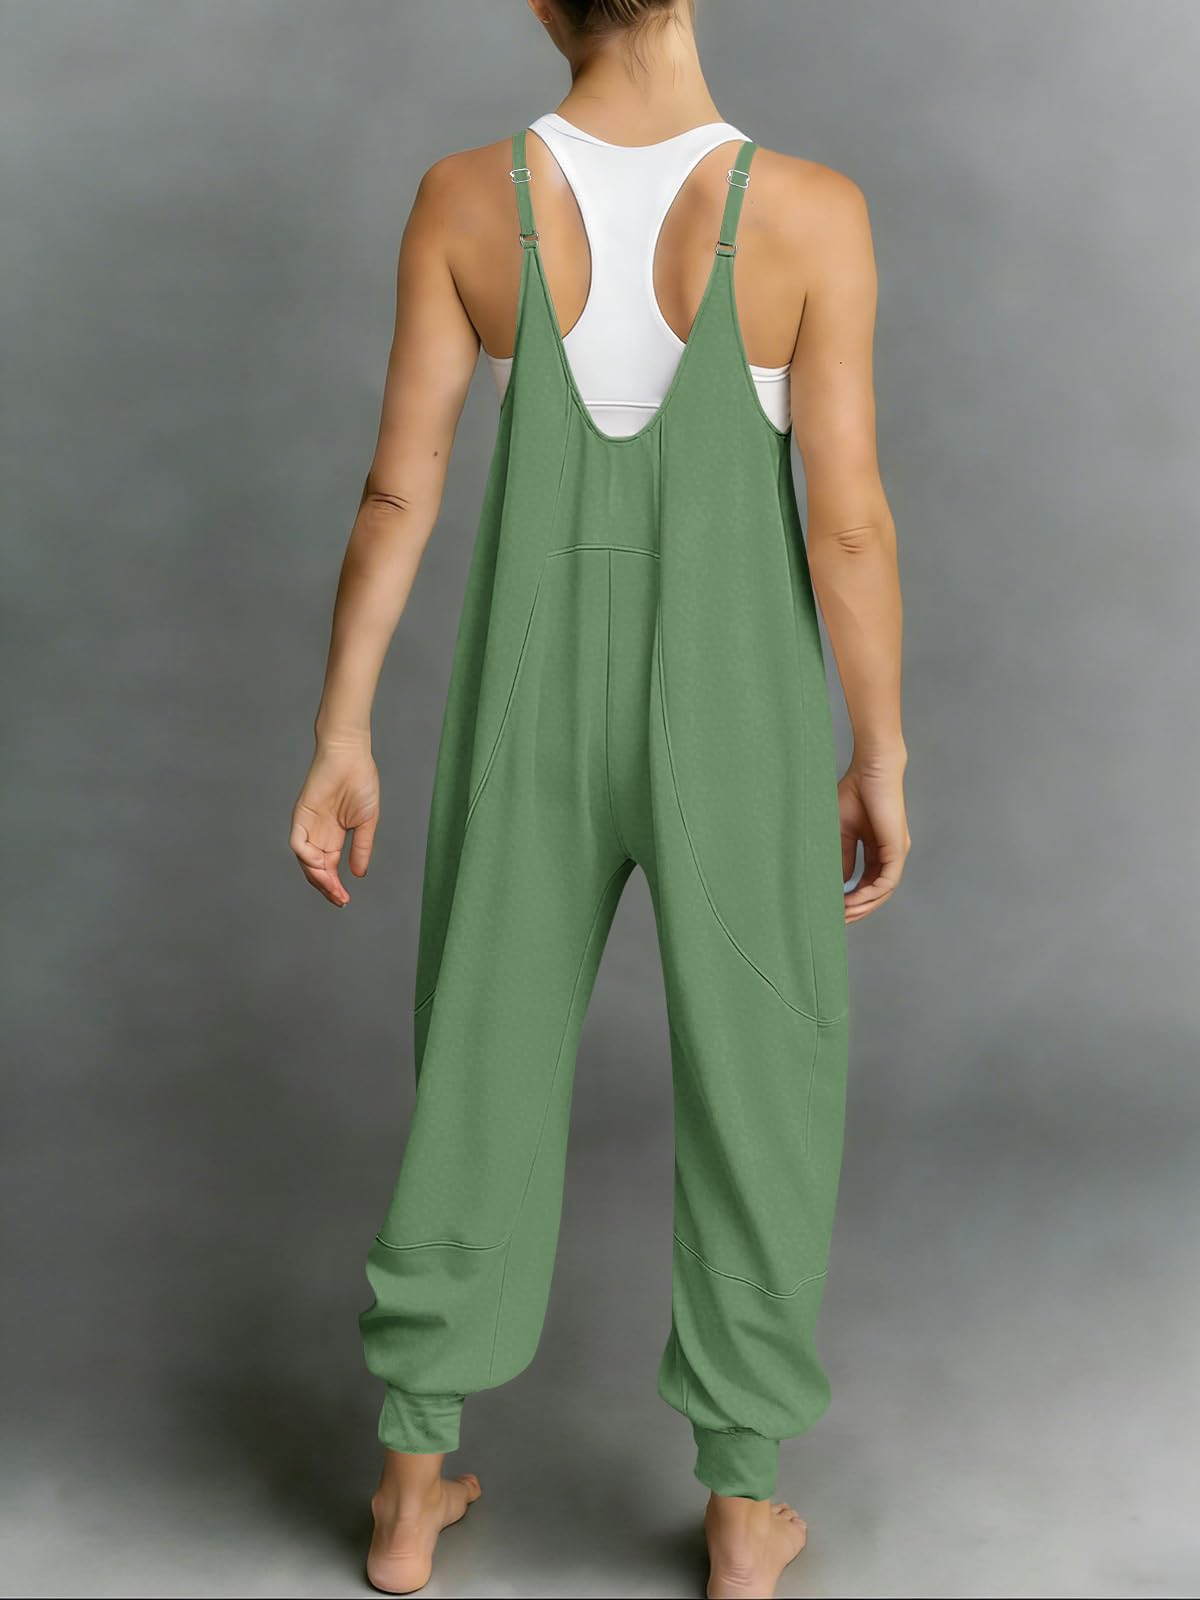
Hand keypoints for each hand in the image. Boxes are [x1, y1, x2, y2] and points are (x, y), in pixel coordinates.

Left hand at [289, 739, 379, 906]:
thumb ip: (362, 848)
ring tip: (331, 888)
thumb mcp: (366, 822)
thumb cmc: (361, 781)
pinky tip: (320, 865)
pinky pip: (298, 843)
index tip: (345, 900)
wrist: (351, 755)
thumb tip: (358, 874)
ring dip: (317, 877)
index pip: (330, 868)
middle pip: (316, 869)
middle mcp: (318, 834)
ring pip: (305, 861)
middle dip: (326, 888)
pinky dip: (306, 857)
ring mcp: (308, 825)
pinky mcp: (301, 815)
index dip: (335, 886)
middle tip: (339, 900)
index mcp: (333, 836)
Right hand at [839, 751, 910, 923]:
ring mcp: (896, 853)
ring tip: (842, 915)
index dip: (852, 898)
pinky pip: (887, 882)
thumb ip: (841, 857)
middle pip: (877, 892)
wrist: (871, 769)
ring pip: (883, 891)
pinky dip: (870, 894)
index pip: (868, 882)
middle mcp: (891, 854)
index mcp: (879, 849)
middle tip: (837, 921)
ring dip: (863, 906)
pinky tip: (852, 900)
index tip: (833, 909)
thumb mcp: (841, 832)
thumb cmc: (854, 792)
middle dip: (858, 909)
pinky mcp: (897, 849)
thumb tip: (839, 884)